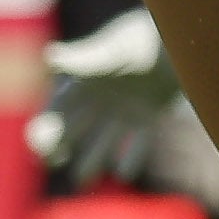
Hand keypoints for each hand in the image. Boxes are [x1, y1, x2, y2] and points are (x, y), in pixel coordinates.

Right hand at [29, 8, 185, 184]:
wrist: (179, 37)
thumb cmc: (141, 38)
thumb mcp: (111, 51)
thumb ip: (82, 60)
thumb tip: (49, 57)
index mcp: (84, 83)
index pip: (55, 111)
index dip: (44, 128)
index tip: (39, 147)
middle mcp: (101, 99)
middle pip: (72, 131)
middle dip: (59, 149)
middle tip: (54, 164)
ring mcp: (124, 110)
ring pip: (102, 142)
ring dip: (91, 161)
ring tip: (82, 181)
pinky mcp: (148, 117)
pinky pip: (136, 143)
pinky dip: (130, 158)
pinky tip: (124, 172)